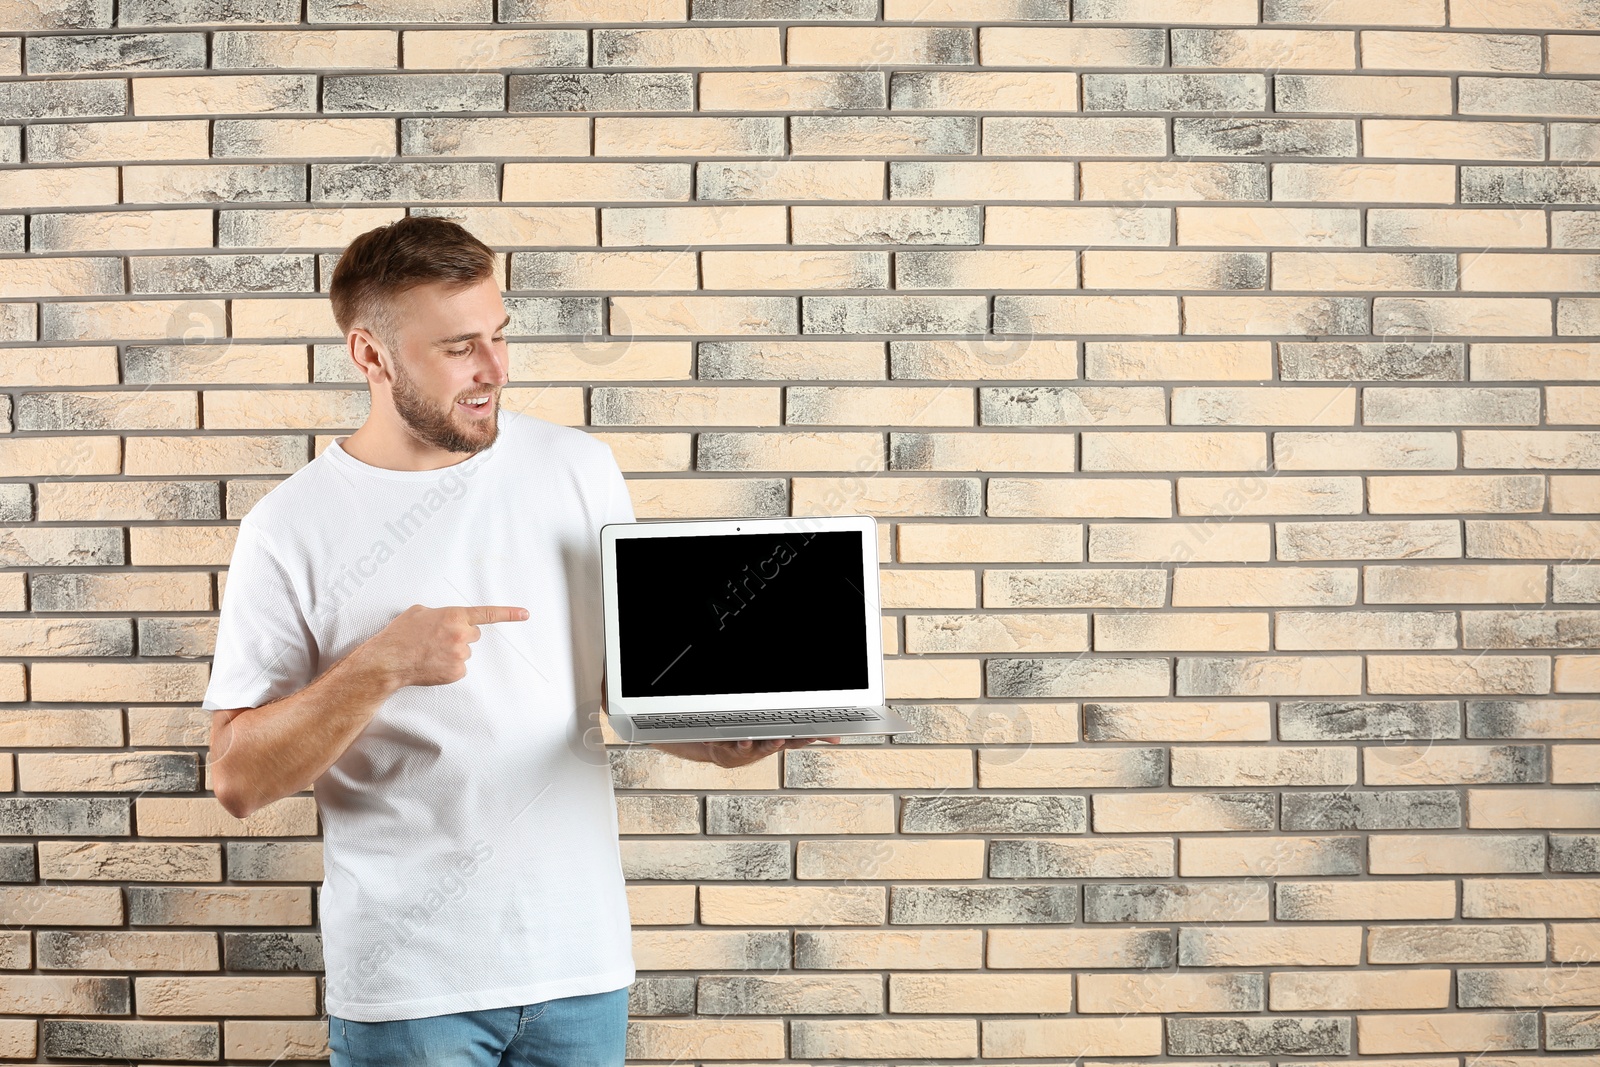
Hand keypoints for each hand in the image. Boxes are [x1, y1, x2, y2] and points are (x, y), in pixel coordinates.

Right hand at [357, 604, 528, 688]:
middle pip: (473, 635)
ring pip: (465, 653)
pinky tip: (432, 665)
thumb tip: (444, 619)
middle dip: (461, 636)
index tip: (526, 614)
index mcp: (454, 615)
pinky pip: (459, 668)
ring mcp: (460, 655)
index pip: (488, 614)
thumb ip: (440, 613)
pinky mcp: (457, 672)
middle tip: (439, 639)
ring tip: (430, 653)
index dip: (509, 613)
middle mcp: (461, 634)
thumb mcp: (419, 612)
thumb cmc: (401, 635)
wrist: (389, 660)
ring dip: (452, 652)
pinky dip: (449, 667)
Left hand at [703, 736, 840, 767]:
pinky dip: (716, 740)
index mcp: (778, 742)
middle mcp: (762, 747)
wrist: (727, 753)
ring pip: (747, 746)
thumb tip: (836, 738)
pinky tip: (712, 736)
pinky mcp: (726, 746)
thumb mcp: (783, 740)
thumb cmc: (757, 743)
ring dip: (746, 745)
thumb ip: (807, 737)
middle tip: (778, 741)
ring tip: (745, 740)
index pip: (795, 742)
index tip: (814, 736)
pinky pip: (721, 742)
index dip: (805, 740)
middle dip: (774, 744)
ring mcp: (745, 748)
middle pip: (771, 745)